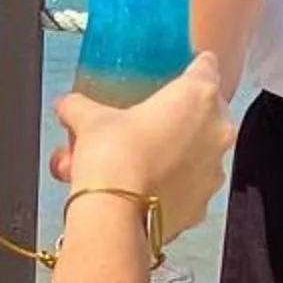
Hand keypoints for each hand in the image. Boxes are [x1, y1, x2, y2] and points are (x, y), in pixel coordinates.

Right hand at [52, 54, 233, 241]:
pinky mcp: (203, 204)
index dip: (192, 66)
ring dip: (174, 153)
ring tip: (137, 161)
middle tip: (148, 121)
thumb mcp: (89, 120)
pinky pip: (188, 187)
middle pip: (206, 112)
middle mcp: (216, 131)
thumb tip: (66, 105)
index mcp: (197, 96)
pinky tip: (141, 188)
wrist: (116, 216)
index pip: (206, 66)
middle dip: (179, 116)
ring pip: (198, 153)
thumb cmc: (113, 158)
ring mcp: (214, 171)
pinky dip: (170, 186)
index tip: (178, 71)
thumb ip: (79, 106)